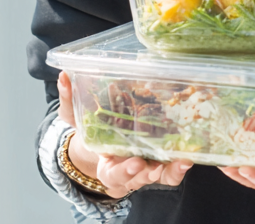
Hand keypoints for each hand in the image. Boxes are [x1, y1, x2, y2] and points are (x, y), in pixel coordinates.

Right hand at [57, 71, 191, 199]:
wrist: (107, 141)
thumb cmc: (92, 131)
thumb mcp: (77, 116)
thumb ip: (70, 99)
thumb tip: (64, 76)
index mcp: (107, 165)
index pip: (114, 173)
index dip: (124, 170)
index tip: (135, 162)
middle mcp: (129, 171)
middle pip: (140, 178)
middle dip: (150, 173)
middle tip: (158, 165)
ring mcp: (147, 167)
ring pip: (161, 176)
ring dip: (172, 171)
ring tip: (183, 161)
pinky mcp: (162, 158)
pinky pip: (172, 167)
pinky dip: (180, 164)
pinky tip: (190, 153)